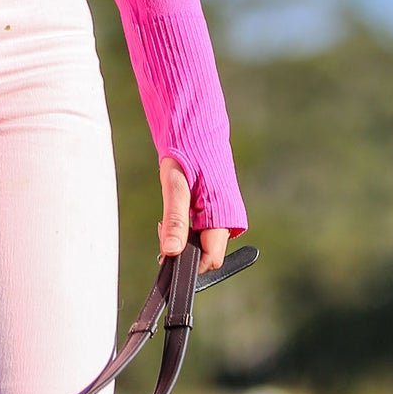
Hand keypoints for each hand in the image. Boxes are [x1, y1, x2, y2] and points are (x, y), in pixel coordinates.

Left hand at [158, 154, 226, 275]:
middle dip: (184, 250)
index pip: (211, 259)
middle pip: (206, 253)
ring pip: (204, 242)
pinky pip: (204, 230)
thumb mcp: (176, 187)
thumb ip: (175, 220)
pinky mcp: (218, 209)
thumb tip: (170, 252)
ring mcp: (224, 215)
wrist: (197, 130)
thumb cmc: (188, 153)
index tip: (167, 253)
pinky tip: (177, 214)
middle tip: (164, 229)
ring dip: (185, 239)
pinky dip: (189, 229)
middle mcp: (228, 220)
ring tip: (167, 221)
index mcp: (223, 217)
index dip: (189, 263)